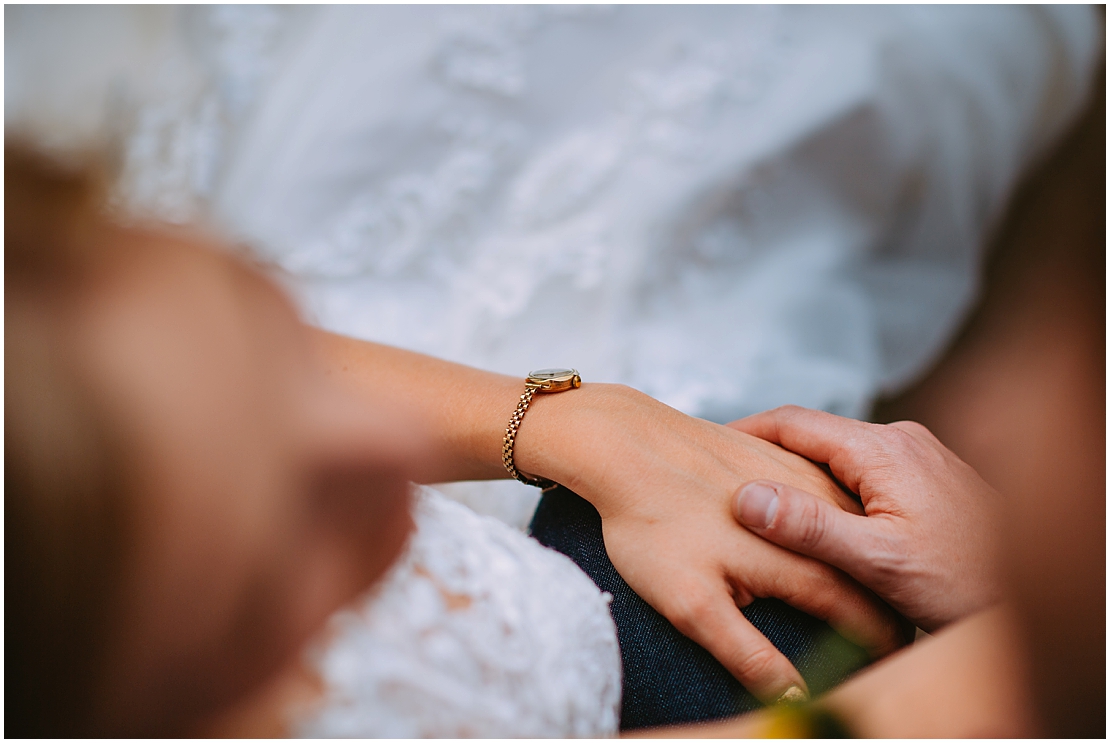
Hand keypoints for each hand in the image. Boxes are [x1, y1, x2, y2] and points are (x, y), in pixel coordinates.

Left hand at [515, 385, 907, 703]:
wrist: (624, 443)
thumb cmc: (650, 525)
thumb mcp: (691, 605)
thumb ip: (749, 652)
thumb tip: (797, 696)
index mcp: (799, 561)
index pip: (862, 614)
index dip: (881, 642)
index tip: (892, 663)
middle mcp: (813, 513)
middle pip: (866, 568)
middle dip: (882, 603)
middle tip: (891, 634)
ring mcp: (801, 475)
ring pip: (854, 522)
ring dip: (867, 554)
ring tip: (872, 584)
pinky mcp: (782, 451)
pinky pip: (829, 485)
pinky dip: (842, 513)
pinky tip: (838, 526)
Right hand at [728, 406, 1003, 632]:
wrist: (1035, 599)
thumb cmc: (966, 583)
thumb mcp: (879, 561)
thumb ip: (810, 527)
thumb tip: (747, 497)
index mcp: (883, 450)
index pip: (795, 422)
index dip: (745, 432)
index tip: (707, 446)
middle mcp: (901, 441)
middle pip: (815, 435)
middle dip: (768, 453)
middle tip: (725, 477)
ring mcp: (917, 456)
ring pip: (839, 453)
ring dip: (800, 471)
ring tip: (761, 499)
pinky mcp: (927, 478)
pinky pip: (863, 469)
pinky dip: (830, 484)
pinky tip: (817, 516)